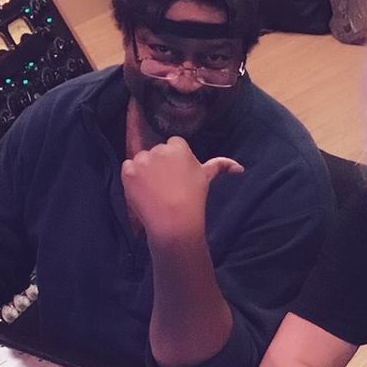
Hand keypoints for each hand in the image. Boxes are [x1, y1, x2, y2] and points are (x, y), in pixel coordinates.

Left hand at [121, 135, 242, 246]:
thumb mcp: (207, 179)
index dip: (175, 160)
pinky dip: (132, 178)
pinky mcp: (128, 171)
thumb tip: (239, 167)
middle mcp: (159, 149)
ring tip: (155, 190)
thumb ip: (220, 166)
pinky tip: (144, 191)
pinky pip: (127, 168)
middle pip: (156, 151)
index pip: (173, 144)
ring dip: (145, 171)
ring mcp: (142, 159)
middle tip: (167, 185)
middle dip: (160, 164)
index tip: (178, 175)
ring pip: (141, 159)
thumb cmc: (194, 199)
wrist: (174, 222)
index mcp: (178, 146)